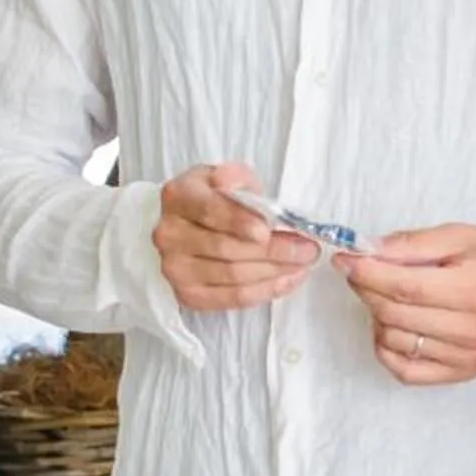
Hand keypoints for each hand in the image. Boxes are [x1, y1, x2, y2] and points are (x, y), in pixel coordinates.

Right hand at [154, 162, 317, 312]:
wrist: (188, 225)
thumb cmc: (214, 198)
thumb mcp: (225, 176)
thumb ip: (234, 176)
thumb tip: (230, 182)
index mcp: (177, 197)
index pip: (209, 211)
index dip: (238, 221)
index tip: (267, 229)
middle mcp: (169, 235)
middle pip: (225, 248)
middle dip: (273, 250)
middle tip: (307, 248)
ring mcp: (175, 268)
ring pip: (232, 276)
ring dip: (274, 272)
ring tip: (302, 263)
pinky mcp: (187, 295)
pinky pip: (232, 299)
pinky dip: (264, 291)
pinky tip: (287, 280)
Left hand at [340, 226, 475, 386]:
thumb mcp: (462, 236)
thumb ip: (413, 244)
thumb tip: (369, 251)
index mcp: (472, 290)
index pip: (403, 287)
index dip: (366, 273)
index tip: (346, 260)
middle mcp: (469, 329)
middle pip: (394, 314)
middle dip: (367, 289)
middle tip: (364, 271)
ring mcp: (465, 356)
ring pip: (394, 341)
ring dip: (377, 316)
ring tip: (389, 296)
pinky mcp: (461, 372)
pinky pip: (406, 372)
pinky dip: (388, 350)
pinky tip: (392, 328)